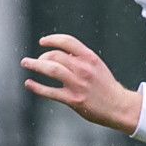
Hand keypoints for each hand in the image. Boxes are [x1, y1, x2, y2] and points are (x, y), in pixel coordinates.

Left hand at [22, 34, 139, 132]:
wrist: (119, 106)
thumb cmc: (106, 87)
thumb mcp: (98, 67)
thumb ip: (81, 59)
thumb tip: (60, 53)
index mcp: (91, 58)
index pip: (67, 42)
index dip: (52, 39)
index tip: (43, 42)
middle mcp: (84, 69)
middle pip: (55, 56)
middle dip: (41, 57)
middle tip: (34, 61)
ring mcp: (78, 84)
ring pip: (51, 69)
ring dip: (35, 65)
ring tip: (26, 63)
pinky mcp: (73, 99)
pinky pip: (50, 91)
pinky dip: (36, 87)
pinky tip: (29, 84)